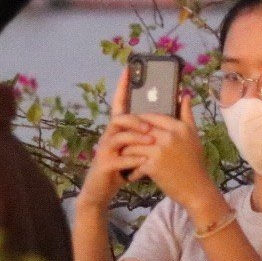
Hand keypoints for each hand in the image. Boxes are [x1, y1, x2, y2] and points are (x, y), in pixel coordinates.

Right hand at [75, 69, 153, 209]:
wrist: (100, 191)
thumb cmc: (120, 168)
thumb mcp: (132, 150)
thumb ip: (143, 135)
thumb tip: (160, 121)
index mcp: (117, 130)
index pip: (118, 104)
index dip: (122, 87)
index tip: (129, 69)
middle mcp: (108, 136)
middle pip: (118, 119)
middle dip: (135, 120)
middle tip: (150, 126)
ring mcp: (104, 151)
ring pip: (118, 137)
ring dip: (135, 138)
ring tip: (150, 141)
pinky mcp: (104, 165)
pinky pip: (119, 159)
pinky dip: (133, 159)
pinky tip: (145, 162)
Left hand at [118, 91, 220, 215]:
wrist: (197, 189)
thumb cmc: (195, 163)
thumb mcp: (193, 136)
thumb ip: (187, 115)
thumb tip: (184, 94)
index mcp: (179, 127)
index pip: (152, 116)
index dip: (139, 121)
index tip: (133, 126)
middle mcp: (170, 136)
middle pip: (139, 129)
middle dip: (129, 135)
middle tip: (121, 140)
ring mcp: (160, 150)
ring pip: (133, 144)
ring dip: (126, 151)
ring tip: (123, 157)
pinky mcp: (153, 165)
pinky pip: (135, 162)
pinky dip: (132, 169)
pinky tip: (131, 174)